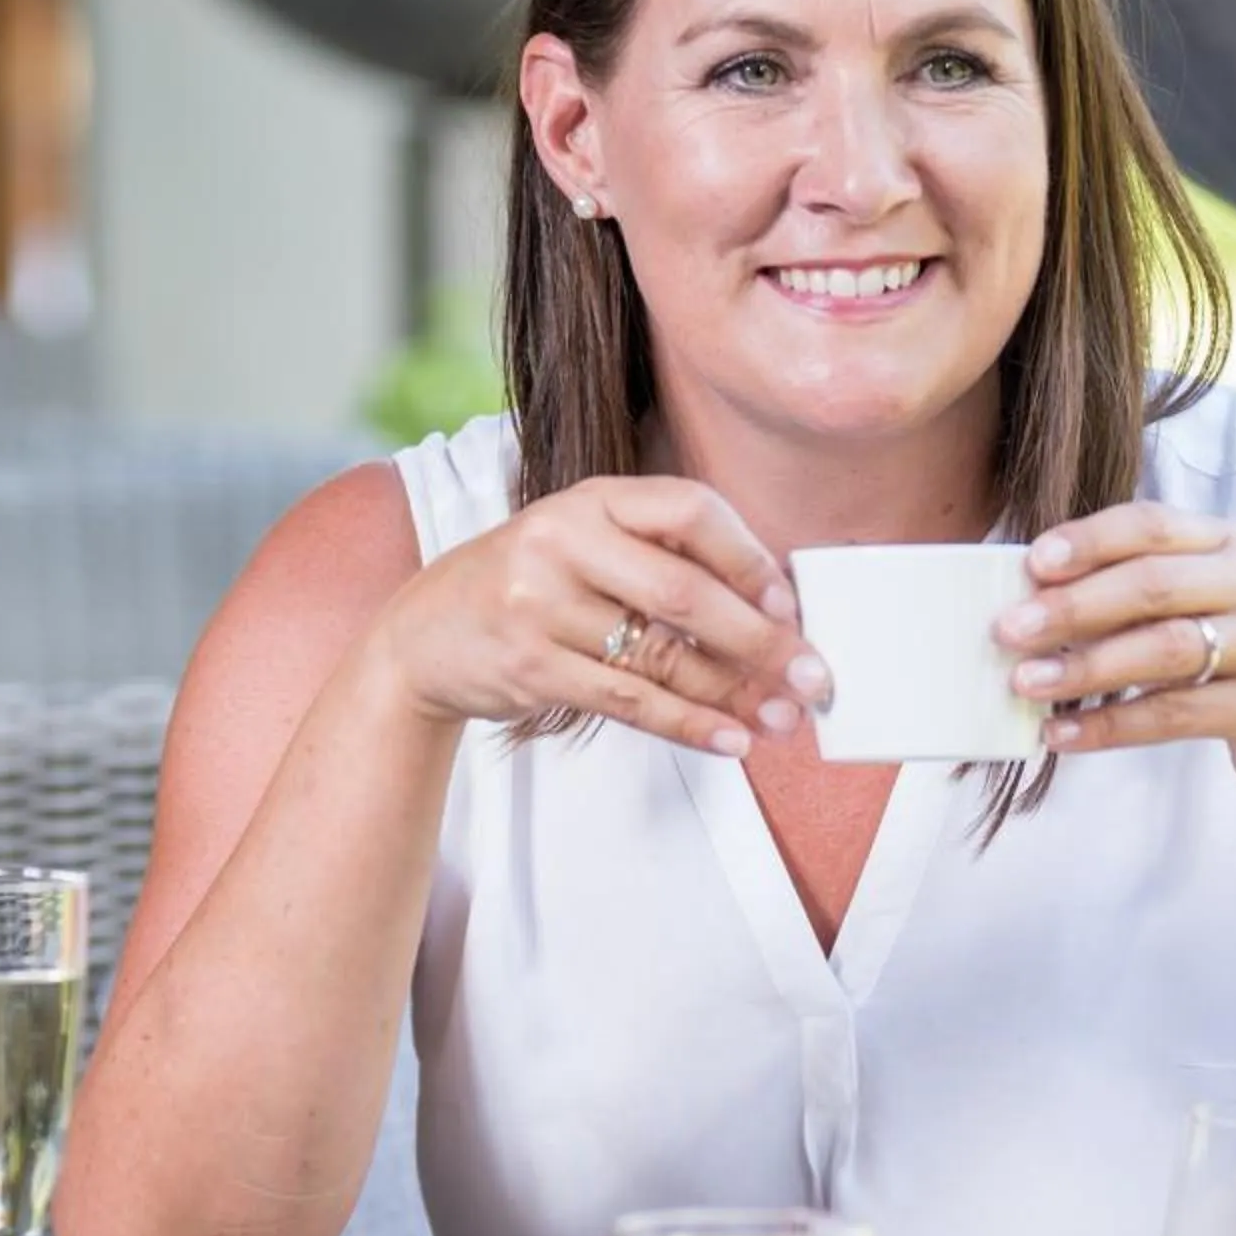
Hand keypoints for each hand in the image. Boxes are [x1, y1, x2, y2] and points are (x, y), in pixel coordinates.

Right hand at [372, 475, 815, 756]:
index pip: (690, 510)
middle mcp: (561, 541)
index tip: (790, 604)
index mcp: (589, 498)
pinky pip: (629, 702)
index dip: (749, 558)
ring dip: (734, 694)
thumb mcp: (582, 542)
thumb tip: (771, 608)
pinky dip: (688, 723)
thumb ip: (658, 557)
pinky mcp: (530, 667)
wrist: (423, 635)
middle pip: (684, 593)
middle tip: (812, 676)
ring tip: (783, 718)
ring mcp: (539, 605)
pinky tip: (730, 738)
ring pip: (661, 657)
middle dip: (760, 641)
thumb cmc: (527, 585)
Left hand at [996, 503, 1235, 839]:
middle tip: (1008, 630)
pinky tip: (1062, 735)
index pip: (1151, 524)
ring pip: (1165, 649)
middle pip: (1152, 584)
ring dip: (1086, 667)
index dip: (1089, 540)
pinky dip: (1111, 726)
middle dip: (1072, 606)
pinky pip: (1176, 715)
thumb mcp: (1204, 601)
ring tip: (1026, 684)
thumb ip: (1137, 588)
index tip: (1031, 563)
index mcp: (1226, 543)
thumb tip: (1031, 599)